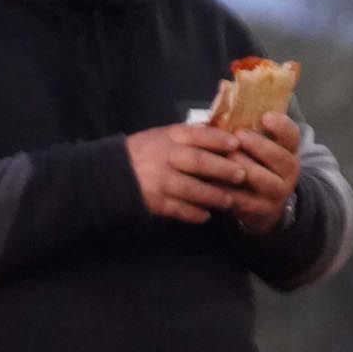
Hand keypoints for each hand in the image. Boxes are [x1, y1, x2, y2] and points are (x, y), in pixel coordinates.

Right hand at [126, 123, 245, 222]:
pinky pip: (179, 209)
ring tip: (229, 201)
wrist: (110, 173)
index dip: (218, 140)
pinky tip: (206, 216)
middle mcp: (165, 157)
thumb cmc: (145, 152)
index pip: (198, 135)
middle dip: (223, 169)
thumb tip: (224, 135)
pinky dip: (194, 214)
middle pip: (199, 162)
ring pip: (192, 189)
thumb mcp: (163, 135)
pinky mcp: (155, 201)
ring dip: (213, 196)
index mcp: (169, 137)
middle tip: (242, 175)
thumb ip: (190, 137)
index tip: (237, 145)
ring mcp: (160, 180)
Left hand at [225, 111, 301, 234]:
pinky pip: (245, 200)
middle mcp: (289, 170)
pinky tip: (213, 181)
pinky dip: (228, 190)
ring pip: (262, 178)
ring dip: (242, 166)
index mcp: (289, 149)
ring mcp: (278, 191)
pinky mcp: (263, 209)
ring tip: (224, 158)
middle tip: (238, 135)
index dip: (281, 126)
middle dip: (258, 145)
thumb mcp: (258, 145)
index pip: (292, 135)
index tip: (265, 116)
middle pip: (279, 157)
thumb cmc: (255, 163)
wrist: (266, 203)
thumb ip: (245, 127)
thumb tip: (221, 98)